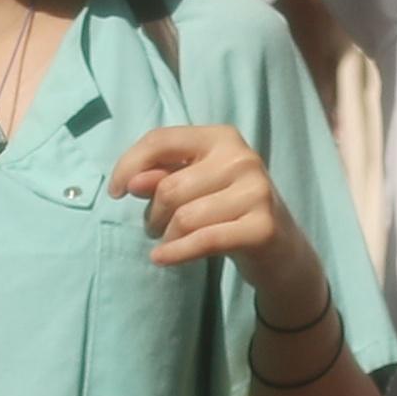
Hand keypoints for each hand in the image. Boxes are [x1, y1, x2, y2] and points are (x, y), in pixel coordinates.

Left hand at [111, 121, 309, 312]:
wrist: (281, 249)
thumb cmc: (229, 210)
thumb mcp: (194, 187)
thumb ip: (162, 177)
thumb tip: (131, 182)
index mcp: (222, 138)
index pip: (161, 140)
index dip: (129, 165)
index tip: (115, 192)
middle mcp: (243, 158)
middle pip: (170, 187)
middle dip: (152, 213)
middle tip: (156, 227)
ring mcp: (257, 192)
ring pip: (184, 217)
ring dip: (166, 236)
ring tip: (169, 241)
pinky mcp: (262, 227)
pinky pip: (203, 240)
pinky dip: (175, 252)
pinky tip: (161, 258)